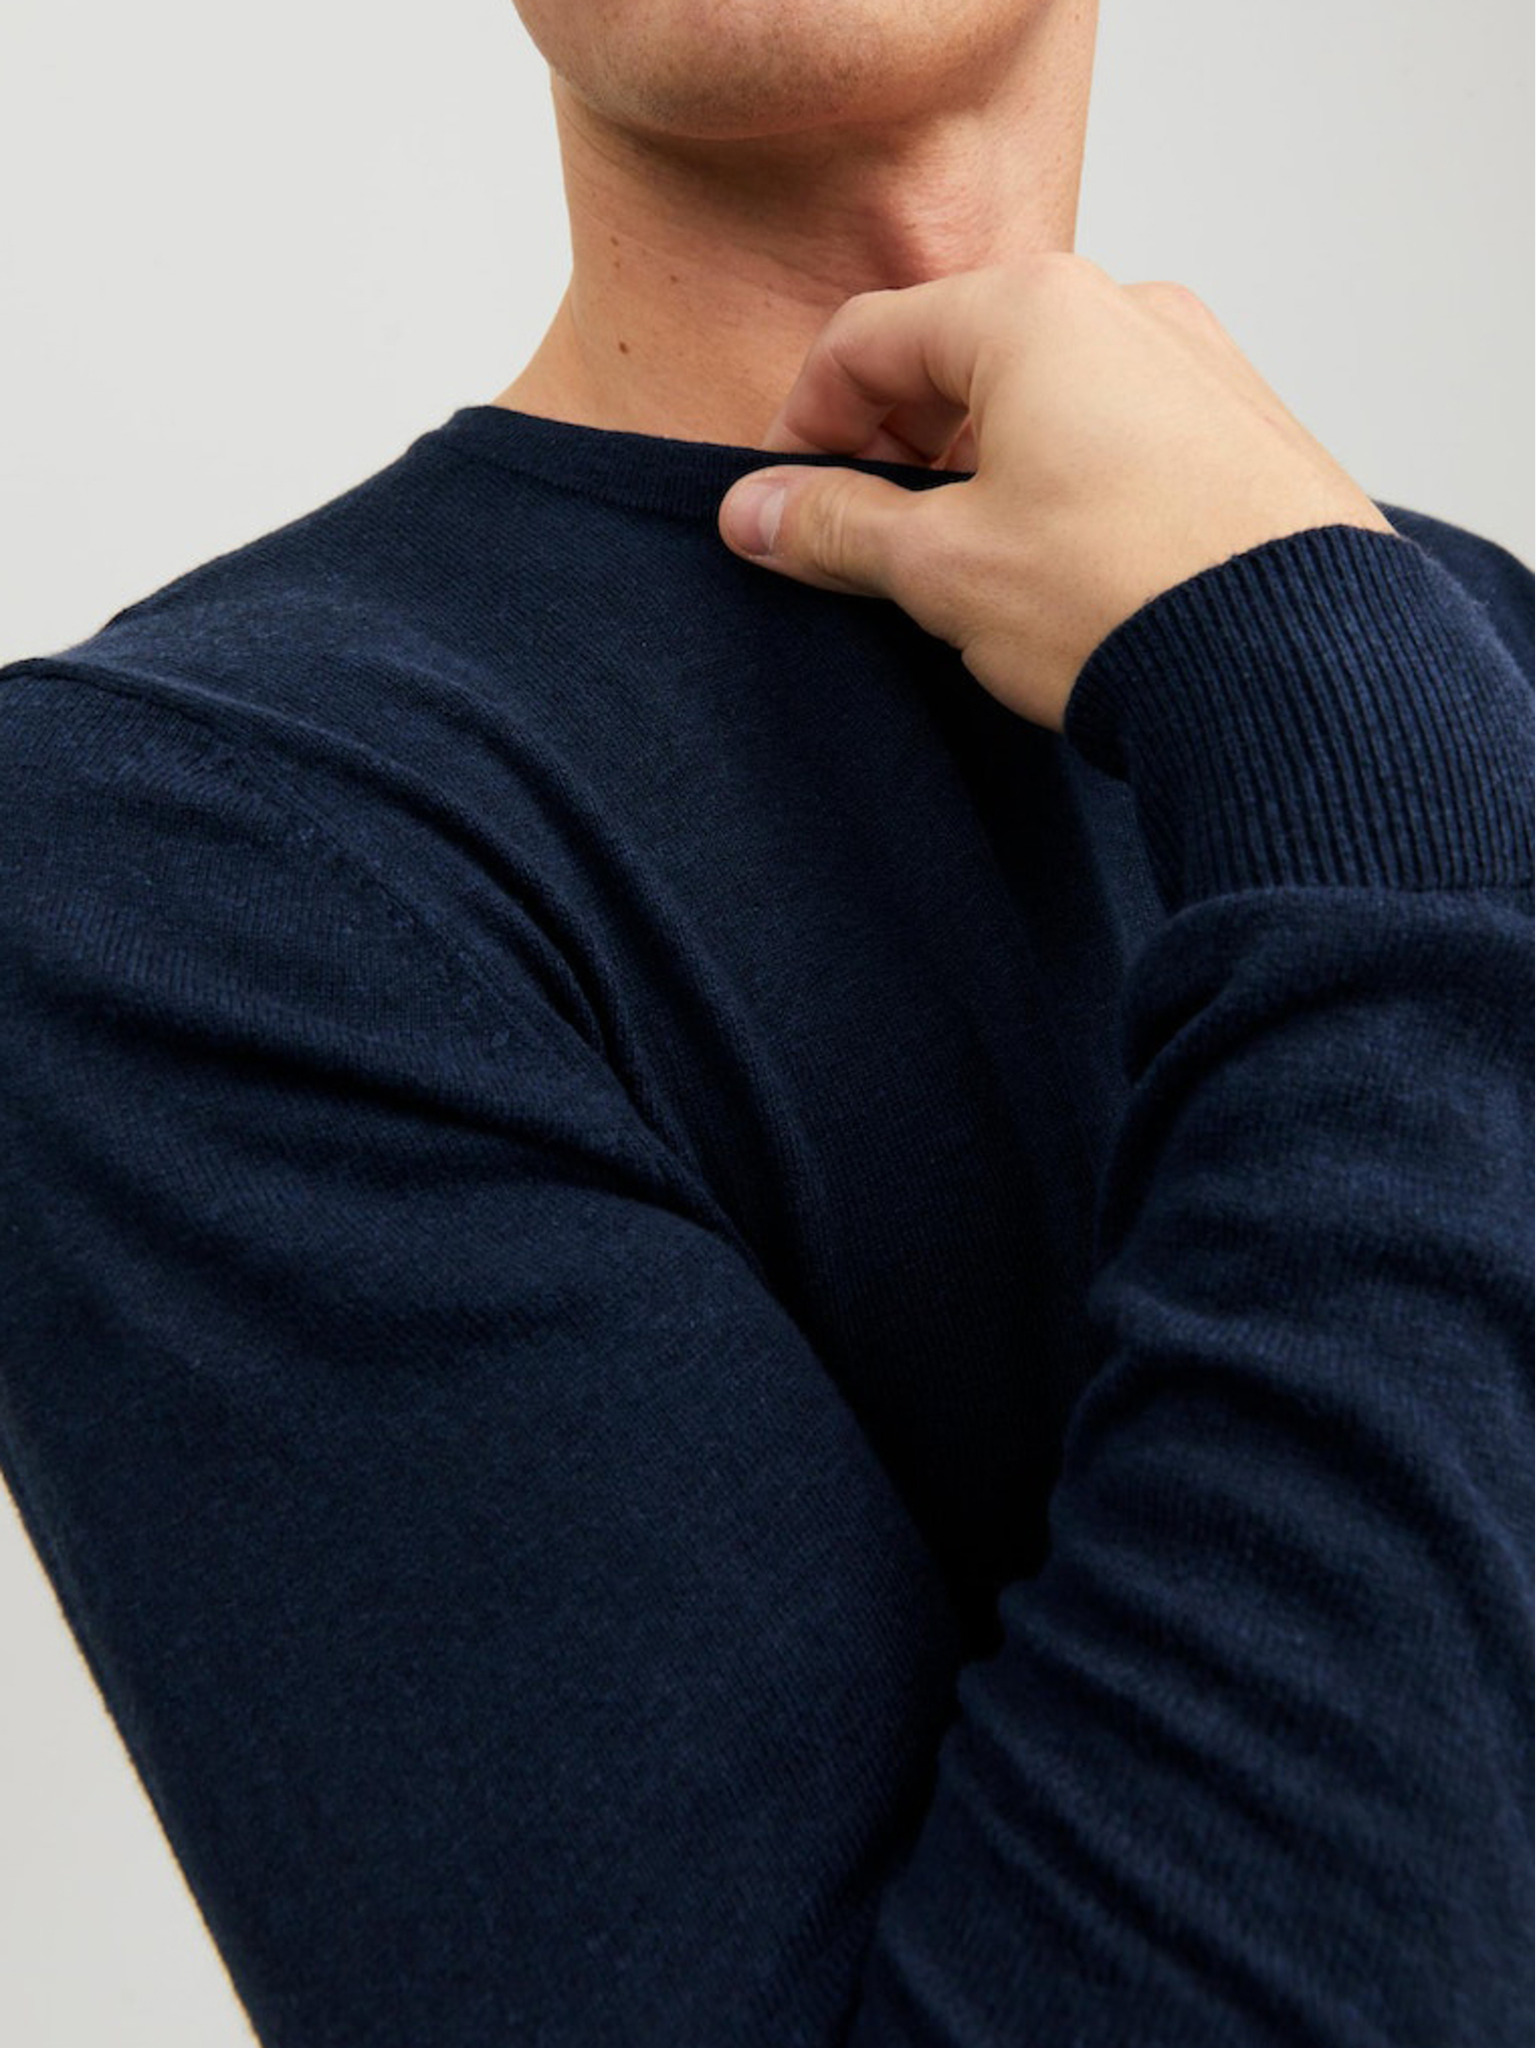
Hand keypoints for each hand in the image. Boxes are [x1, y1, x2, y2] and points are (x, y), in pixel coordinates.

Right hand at [717, 257, 1397, 731]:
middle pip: (956, 357)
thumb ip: (835, 527)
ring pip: (1042, 395)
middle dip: (892, 446)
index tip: (784, 503)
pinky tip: (1059, 569)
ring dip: (976, 466)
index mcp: (1031, 311)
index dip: (803, 425)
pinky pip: (1117, 430)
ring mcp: (1197, 364)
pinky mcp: (1244, 429)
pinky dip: (1060, 480)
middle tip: (866, 541)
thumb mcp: (943, 566)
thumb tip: (753, 513)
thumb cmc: (1124, 597)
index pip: (867, 340)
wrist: (1300, 668)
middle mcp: (1124, 308)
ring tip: (966, 566)